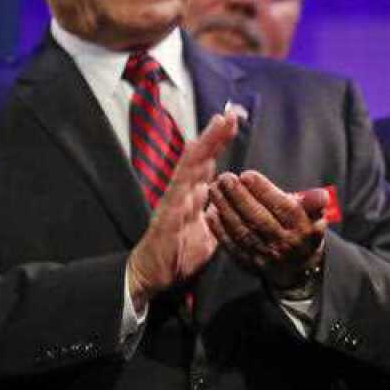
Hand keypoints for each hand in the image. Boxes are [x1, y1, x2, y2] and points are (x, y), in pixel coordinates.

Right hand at [127, 112, 238, 306]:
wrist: (154, 275)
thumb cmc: (180, 254)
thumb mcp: (210, 234)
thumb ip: (220, 216)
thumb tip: (235, 203)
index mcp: (196, 197)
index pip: (211, 165)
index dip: (221, 145)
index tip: (234, 123)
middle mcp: (185, 192)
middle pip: (202, 158)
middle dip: (216, 136)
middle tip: (231, 113)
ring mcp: (175, 199)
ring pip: (191, 165)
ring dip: (206, 143)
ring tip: (218, 123)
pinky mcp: (168, 211)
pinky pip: (179, 185)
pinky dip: (187, 166)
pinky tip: (195, 150)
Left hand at [205, 170, 327, 288]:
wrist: (298, 268)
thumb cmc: (304, 231)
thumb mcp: (316, 216)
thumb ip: (314, 203)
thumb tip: (321, 195)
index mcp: (303, 230)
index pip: (283, 208)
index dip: (264, 191)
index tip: (247, 175)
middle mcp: (284, 244)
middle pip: (259, 219)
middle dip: (239, 197)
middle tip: (225, 178)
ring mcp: (265, 256)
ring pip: (243, 232)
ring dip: (226, 209)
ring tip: (214, 189)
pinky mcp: (249, 263)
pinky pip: (232, 246)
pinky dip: (220, 230)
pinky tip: (211, 212)